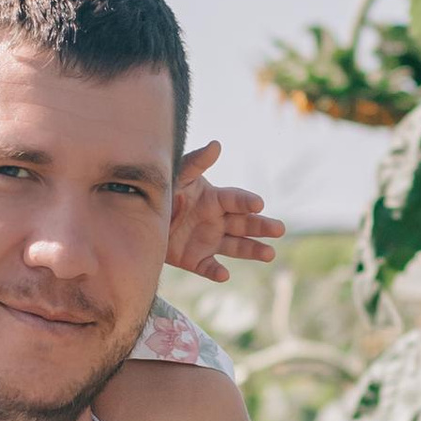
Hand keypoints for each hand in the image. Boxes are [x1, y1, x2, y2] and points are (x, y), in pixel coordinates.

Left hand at [166, 138, 282, 285]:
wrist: (141, 217)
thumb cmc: (164, 190)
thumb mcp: (178, 174)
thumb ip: (196, 163)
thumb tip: (216, 145)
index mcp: (215, 200)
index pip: (236, 200)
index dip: (246, 201)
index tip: (258, 204)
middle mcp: (217, 221)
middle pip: (244, 224)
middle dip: (262, 226)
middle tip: (279, 229)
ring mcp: (208, 241)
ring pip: (236, 247)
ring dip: (253, 250)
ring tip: (269, 254)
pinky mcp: (195, 259)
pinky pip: (208, 267)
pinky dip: (216, 272)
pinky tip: (224, 275)